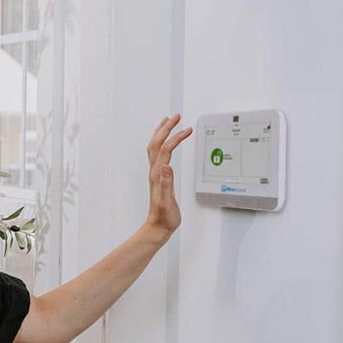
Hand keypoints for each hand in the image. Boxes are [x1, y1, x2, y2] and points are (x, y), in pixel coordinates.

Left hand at [146, 114, 192, 235]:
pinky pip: (158, 154)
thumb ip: (166, 184)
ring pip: (155, 147)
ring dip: (161, 132)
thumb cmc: (164, 217)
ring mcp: (155, 173)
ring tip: (169, 121)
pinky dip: (163, 143)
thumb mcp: (167, 202)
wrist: (157, 227)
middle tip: (176, 116)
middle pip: (157, 143)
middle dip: (166, 127)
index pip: (166, 150)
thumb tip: (165, 166)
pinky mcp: (158, 177)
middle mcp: (155, 171)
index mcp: (158, 175)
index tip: (188, 130)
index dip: (176, 138)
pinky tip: (168, 143)